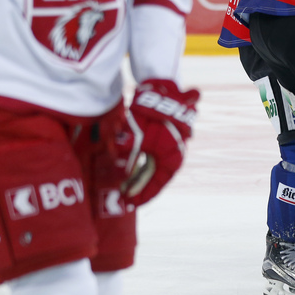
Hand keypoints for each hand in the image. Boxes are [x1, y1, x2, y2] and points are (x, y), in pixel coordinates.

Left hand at [117, 79, 198, 205]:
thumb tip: (124, 175)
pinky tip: (128, 164)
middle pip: (152, 176)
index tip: (130, 203)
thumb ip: (130, 159)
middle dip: (137, 186)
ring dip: (136, 174)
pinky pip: (149, 155)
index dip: (143, 196)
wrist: (164, 91)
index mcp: (171, 160)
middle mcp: (171, 156)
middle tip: (123, 195)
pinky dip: (138, 161)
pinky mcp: (160, 136)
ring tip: (122, 182)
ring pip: (150, 166)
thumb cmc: (153, 117)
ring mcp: (166, 146)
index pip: (156, 185)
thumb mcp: (138, 140)